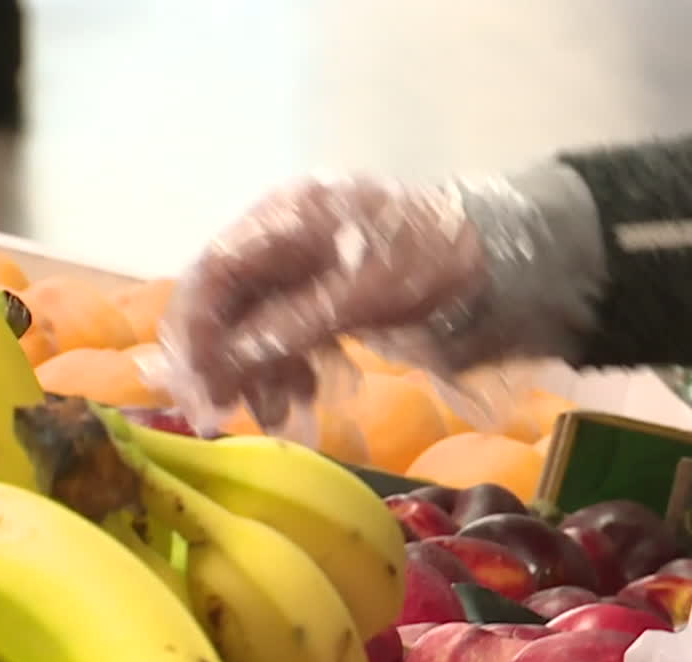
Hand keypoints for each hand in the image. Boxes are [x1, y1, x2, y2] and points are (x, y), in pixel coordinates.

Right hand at [156, 175, 488, 429]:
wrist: (496, 258)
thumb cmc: (433, 262)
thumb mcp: (367, 292)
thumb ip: (297, 321)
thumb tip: (229, 358)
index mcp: (289, 216)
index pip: (215, 268)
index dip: (195, 328)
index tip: (194, 384)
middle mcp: (284, 235)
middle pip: (226, 297)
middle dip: (220, 358)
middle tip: (218, 413)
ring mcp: (302, 264)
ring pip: (253, 320)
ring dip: (254, 370)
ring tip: (272, 415)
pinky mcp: (322, 293)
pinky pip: (285, 331)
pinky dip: (285, 367)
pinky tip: (297, 399)